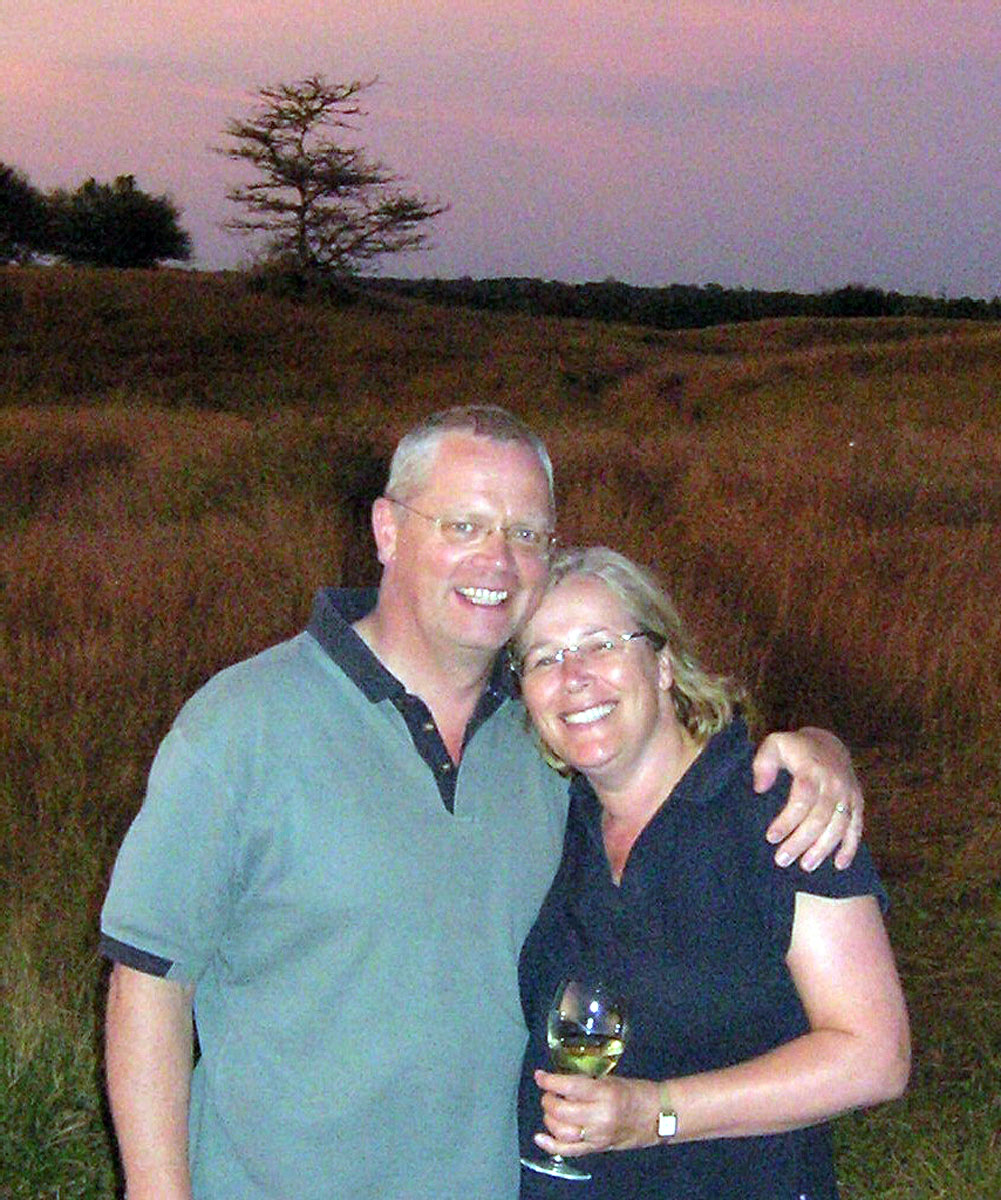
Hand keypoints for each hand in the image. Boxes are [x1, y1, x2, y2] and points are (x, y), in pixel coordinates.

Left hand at [531, 1069, 659, 1156]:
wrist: (658, 1115)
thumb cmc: (636, 1092)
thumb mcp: (610, 1080)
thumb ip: (587, 1083)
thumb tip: (562, 1082)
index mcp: (604, 1093)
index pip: (569, 1087)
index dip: (550, 1081)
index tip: (539, 1076)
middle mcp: (599, 1116)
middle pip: (562, 1111)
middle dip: (548, 1100)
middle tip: (548, 1093)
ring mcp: (598, 1135)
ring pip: (562, 1131)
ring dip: (549, 1119)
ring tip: (550, 1110)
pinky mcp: (598, 1148)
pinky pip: (570, 1150)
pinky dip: (551, 1145)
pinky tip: (540, 1137)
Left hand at [754, 727, 863, 870]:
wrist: (829, 744)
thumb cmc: (795, 748)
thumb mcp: (774, 745)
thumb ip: (763, 764)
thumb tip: (759, 789)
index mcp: (812, 769)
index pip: (801, 800)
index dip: (787, 821)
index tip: (771, 838)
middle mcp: (834, 783)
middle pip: (819, 818)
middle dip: (801, 842)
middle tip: (782, 860)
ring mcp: (848, 793)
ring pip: (839, 826)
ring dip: (823, 849)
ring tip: (806, 866)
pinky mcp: (858, 802)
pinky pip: (857, 827)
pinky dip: (850, 847)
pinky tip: (839, 865)